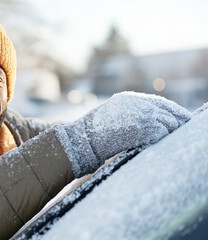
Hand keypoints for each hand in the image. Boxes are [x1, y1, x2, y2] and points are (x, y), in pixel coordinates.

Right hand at [57, 91, 191, 176]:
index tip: (184, 121)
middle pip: (169, 112)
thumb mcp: (112, 116)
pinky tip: (158, 145)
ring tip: (171, 143)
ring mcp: (141, 114)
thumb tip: (150, 122)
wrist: (83, 139)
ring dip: (170, 134)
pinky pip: (162, 133)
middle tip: (183, 133)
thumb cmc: (93, 133)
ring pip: (169, 123)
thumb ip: (130, 114)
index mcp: (130, 99)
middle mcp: (138, 103)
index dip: (175, 113)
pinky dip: (162, 139)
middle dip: (177, 124)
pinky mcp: (143, 127)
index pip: (161, 104)